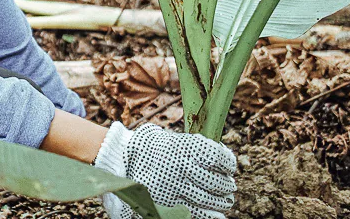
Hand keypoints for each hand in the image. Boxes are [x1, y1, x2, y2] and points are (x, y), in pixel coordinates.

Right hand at [94, 122, 236, 218]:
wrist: (120, 161)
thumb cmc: (148, 147)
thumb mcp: (170, 139)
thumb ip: (193, 146)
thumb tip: (220, 158)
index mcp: (183, 147)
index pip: (217, 156)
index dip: (228, 162)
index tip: (229, 166)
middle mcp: (181, 167)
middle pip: (217, 181)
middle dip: (227, 185)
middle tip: (229, 186)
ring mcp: (175, 187)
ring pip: (210, 199)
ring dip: (222, 201)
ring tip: (224, 199)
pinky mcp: (168, 204)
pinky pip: (197, 214)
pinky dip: (212, 216)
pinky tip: (217, 215)